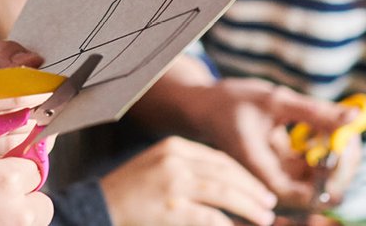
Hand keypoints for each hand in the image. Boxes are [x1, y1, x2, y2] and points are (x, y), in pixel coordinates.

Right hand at [99, 137, 277, 225]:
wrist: (97, 207)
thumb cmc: (128, 192)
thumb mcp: (157, 166)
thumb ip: (187, 167)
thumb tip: (227, 181)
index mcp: (173, 147)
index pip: (219, 157)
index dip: (244, 174)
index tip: (259, 187)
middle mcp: (175, 160)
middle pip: (227, 172)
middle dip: (252, 189)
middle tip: (269, 203)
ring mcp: (173, 184)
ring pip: (224, 192)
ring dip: (249, 206)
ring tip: (263, 217)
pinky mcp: (172, 208)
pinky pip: (210, 216)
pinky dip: (226, 223)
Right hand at [186, 78, 359, 206]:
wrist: (207, 106)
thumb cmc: (232, 102)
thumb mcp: (275, 101)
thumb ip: (315, 112)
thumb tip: (354, 117)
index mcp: (263, 174)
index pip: (308, 194)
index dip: (333, 173)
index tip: (343, 140)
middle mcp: (274, 182)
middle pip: (323, 190)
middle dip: (343, 160)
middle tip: (349, 125)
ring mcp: (283, 176)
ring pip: (325, 177)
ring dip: (340, 151)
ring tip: (338, 120)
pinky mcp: (288, 166)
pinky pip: (318, 164)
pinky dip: (329, 145)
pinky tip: (323, 123)